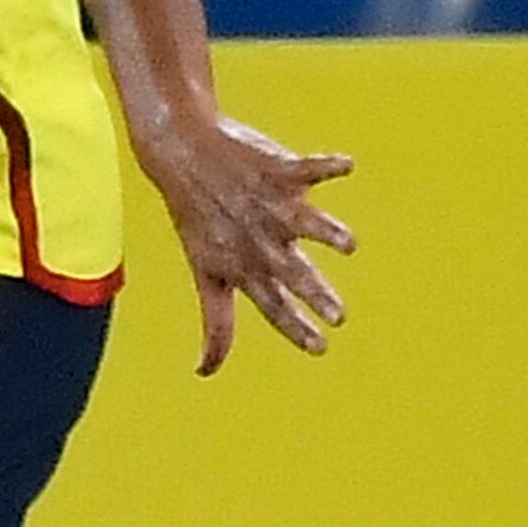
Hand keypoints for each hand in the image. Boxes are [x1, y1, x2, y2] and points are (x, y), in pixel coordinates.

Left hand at [140, 112, 354, 370]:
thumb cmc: (198, 220)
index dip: (294, 326)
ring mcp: (271, 206)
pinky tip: (346, 166)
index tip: (321, 346)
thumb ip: (216, 323)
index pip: (272, 305)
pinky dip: (328, 167)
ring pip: (303, 222)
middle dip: (314, 293)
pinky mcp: (279, 170)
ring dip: (326, 232)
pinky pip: (308, 169)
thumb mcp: (204, 274)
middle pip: (291, 272)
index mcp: (244, 267)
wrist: (179, 155)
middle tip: (340, 315)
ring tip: (348, 244)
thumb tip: (203, 372)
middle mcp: (260, 240)